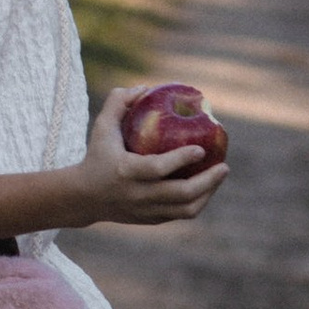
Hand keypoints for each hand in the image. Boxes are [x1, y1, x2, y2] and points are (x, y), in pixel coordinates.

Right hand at [70, 83, 226, 226]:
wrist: (84, 198)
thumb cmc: (96, 157)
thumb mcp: (101, 128)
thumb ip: (117, 103)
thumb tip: (144, 88)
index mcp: (126, 172)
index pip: (157, 169)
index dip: (181, 160)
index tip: (201, 148)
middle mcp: (138, 195)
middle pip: (181, 194)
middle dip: (208, 181)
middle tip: (224, 165)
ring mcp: (146, 210)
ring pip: (186, 209)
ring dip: (208, 192)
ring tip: (220, 174)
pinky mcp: (151, 220)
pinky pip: (182, 214)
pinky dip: (198, 200)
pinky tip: (207, 185)